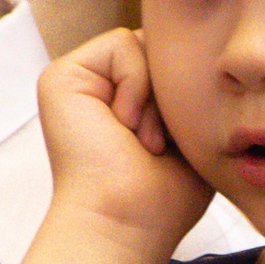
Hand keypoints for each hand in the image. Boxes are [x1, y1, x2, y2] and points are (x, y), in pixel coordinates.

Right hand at [36, 28, 212, 252]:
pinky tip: (122, 126)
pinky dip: (136, 86)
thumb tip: (203, 55)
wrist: (127, 220)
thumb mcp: (192, 133)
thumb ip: (191, 90)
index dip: (186, 94)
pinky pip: (123, 43)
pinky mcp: (61, 75)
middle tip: (158, 145)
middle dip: (172, 95)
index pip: (171, 64)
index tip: (174, 146)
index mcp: (125, 102)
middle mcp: (99, 89)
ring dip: (155, 98)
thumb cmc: (164, 194)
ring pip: (144, 45)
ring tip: (143, 141)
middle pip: (159, 50)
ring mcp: (79, 82)